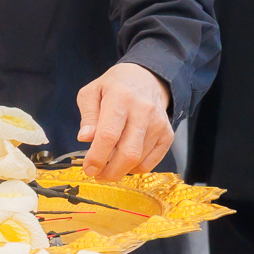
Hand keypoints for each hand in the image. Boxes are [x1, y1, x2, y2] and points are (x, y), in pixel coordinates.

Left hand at [75, 61, 171, 178]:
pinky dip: (135, 169)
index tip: (88, 169)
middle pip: (128, 153)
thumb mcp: (92, 93)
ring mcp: (158, 124)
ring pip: (139, 160)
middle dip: (110, 172)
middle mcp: (143, 110)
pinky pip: (151, 163)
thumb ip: (87, 116)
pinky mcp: (167, 134)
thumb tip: (85, 138)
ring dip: (120, 170)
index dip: (97, 157)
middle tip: (98, 175)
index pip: (109, 134)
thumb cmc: (115, 87)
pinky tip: (125, 162)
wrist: (146, 78)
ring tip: (108, 166)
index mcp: (120, 97)